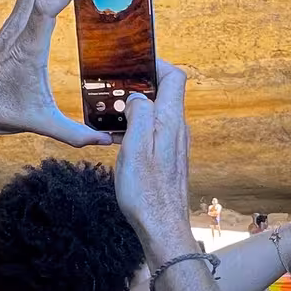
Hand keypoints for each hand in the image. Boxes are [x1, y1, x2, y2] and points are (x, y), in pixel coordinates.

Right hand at [115, 61, 194, 264]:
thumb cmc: (146, 192)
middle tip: (115, 86)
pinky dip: (138, 125)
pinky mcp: (169, 157)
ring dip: (137, 107)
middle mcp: (177, 129)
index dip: (157, 64)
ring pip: (159, 112)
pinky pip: (155, 130)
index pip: (174, 77)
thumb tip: (138, 97)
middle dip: (141, 84)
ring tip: (112, 111)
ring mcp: (175, 143)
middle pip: (166, 92)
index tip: (134, 62)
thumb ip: (138, 115)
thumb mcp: (134, 148)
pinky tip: (120, 137)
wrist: (162, 227)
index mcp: (170, 121)